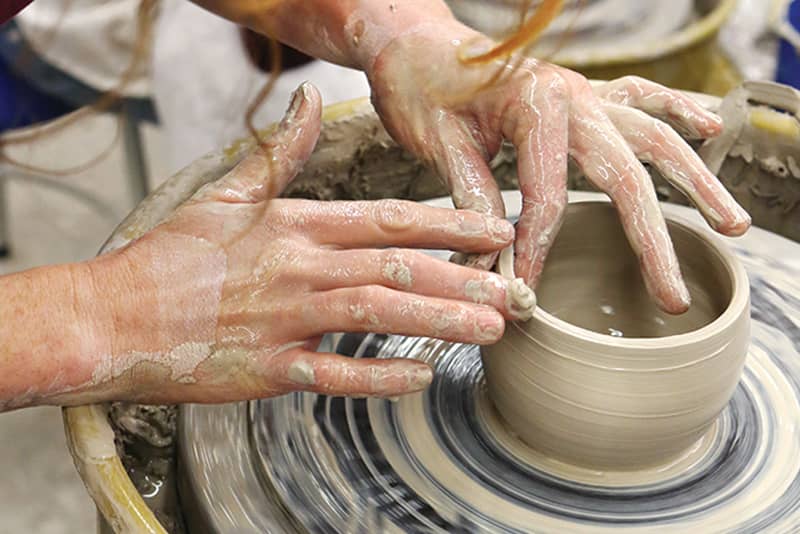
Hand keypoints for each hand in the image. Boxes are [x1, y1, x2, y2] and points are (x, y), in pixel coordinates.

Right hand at [94, 83, 534, 403]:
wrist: (112, 316)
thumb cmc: (170, 256)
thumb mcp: (225, 192)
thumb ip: (279, 153)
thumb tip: (309, 104)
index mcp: (294, 225)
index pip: (387, 220)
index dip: (448, 224)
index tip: (494, 231)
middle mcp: (298, 268)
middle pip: (396, 267)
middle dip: (462, 278)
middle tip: (512, 291)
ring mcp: (285, 320)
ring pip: (376, 313)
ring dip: (438, 321)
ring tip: (488, 330)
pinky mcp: (269, 369)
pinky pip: (334, 373)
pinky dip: (379, 375)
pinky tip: (420, 376)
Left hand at [367, 21, 750, 313]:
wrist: (415, 41)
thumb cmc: (420, 85)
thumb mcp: (436, 140)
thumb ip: (472, 194)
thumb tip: (492, 260)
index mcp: (536, 103)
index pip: (549, 195)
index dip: (538, 249)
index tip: (528, 290)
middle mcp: (573, 95)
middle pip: (626, 174)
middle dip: (651, 238)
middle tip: (673, 294)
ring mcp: (585, 92)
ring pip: (654, 136)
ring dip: (695, 181)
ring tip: (732, 224)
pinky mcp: (583, 94)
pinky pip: (642, 97)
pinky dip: (678, 111)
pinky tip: (710, 127)